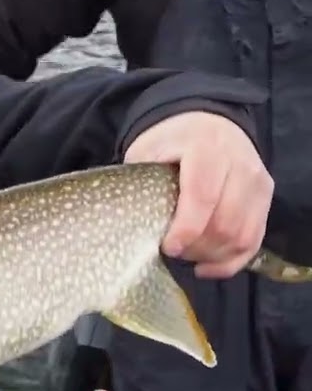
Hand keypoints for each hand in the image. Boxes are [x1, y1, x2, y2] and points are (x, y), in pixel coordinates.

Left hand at [123, 110, 271, 277]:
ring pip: (242, 235)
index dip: (187, 229)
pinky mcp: (264, 198)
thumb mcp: (147, 151)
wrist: (206, 123)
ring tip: (186, 256)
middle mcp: (240, 164)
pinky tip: (206, 267)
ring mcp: (257, 182)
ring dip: (212, 255)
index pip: (203, 197)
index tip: (168, 247)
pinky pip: (254, 239)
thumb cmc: (170, 141)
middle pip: (225, 223)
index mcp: (206, 149)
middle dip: (196, 247)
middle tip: (171, 251)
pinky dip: (231, 261)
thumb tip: (126, 222)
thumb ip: (141, 181)